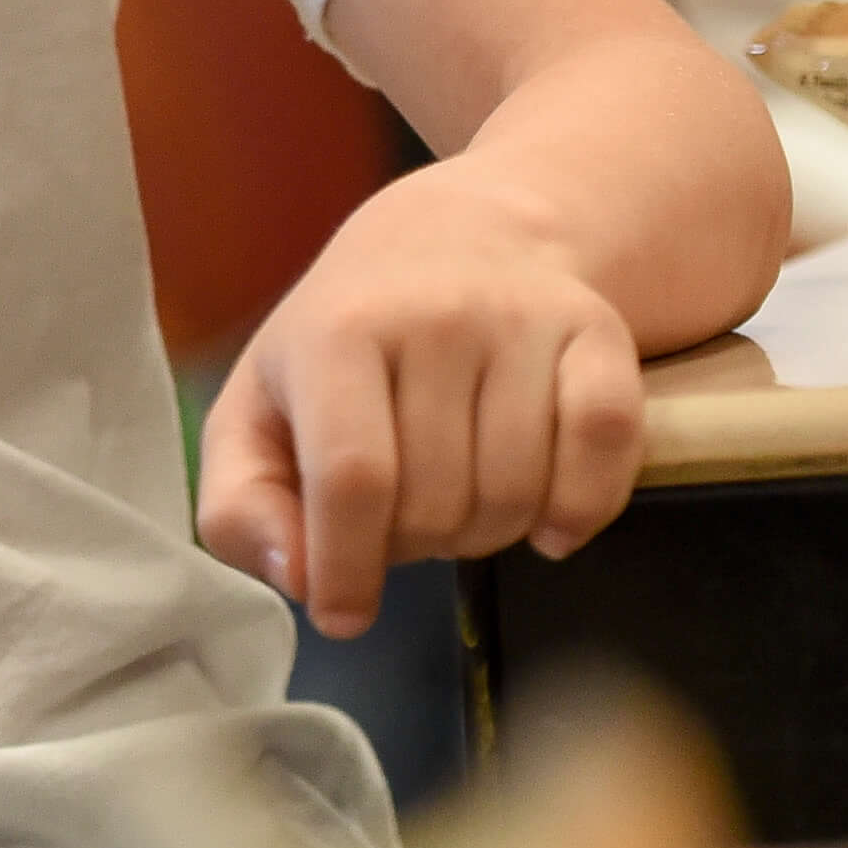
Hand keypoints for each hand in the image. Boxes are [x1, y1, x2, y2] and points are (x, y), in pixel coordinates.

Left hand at [198, 162, 648, 633]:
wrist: (463, 234)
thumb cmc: (347, 340)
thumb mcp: (258, 408)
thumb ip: (242, 506)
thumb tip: (300, 579)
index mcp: (337, 331)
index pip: (352, 478)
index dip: (347, 566)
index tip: (344, 613)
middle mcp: (437, 315)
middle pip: (437, 503)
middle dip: (416, 544)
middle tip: (404, 512)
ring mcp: (525, 320)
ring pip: (518, 494)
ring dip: (490, 533)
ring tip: (461, 495)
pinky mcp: (599, 333)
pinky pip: (606, 454)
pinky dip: (580, 510)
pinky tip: (544, 514)